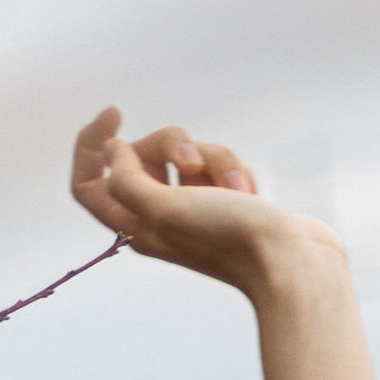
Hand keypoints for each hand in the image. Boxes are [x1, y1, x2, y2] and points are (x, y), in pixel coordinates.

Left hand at [69, 111, 340, 300]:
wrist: (292, 264)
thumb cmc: (229, 238)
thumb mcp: (165, 208)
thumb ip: (127, 179)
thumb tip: (113, 152)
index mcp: (134, 225)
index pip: (87, 183)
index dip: (90, 145)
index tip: (114, 115)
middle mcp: (159, 216)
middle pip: (142, 156)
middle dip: (170, 144)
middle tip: (191, 161)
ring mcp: (194, 207)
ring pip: (188, 154)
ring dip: (214, 159)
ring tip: (237, 189)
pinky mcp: (226, 200)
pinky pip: (218, 163)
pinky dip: (234, 169)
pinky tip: (250, 193)